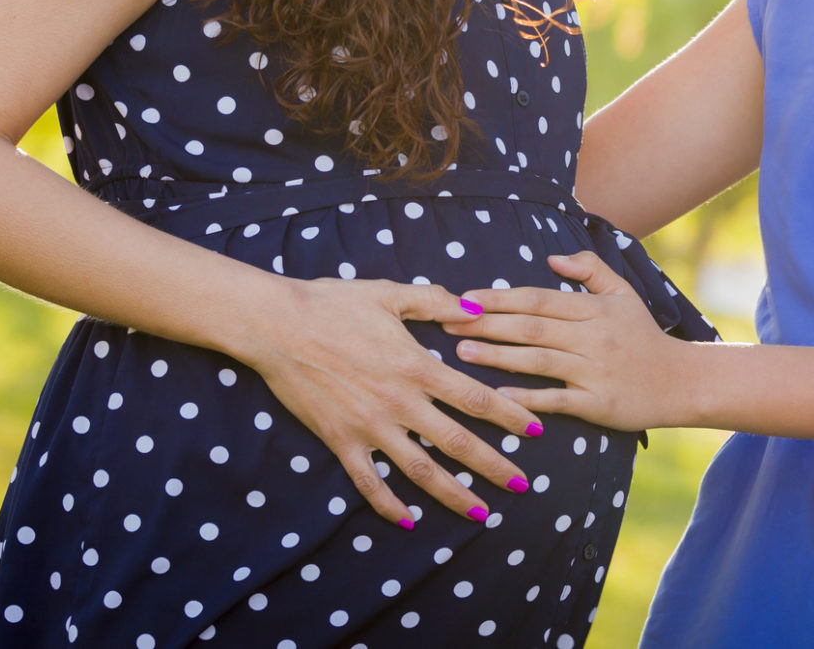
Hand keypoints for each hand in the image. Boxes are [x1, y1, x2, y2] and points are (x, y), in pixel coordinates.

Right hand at [240, 276, 544, 527]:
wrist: (277, 325)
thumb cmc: (334, 303)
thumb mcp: (390, 294)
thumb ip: (436, 302)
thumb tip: (475, 309)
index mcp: (417, 366)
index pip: (475, 398)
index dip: (509, 416)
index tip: (535, 432)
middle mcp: (399, 403)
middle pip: (457, 443)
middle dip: (493, 467)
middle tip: (521, 486)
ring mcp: (369, 426)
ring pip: (419, 470)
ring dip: (452, 494)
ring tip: (479, 513)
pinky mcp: (340, 441)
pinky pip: (368, 481)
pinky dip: (389, 504)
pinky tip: (409, 519)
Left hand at [444, 251, 692, 431]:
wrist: (681, 382)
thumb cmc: (644, 337)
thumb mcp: (624, 294)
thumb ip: (590, 269)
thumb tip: (551, 256)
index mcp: (594, 309)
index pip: (539, 299)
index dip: (500, 298)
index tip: (466, 298)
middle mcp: (593, 337)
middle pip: (531, 328)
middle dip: (486, 324)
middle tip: (448, 323)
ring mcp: (594, 370)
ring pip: (538, 361)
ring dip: (496, 357)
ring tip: (461, 353)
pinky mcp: (597, 403)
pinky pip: (556, 399)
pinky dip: (526, 398)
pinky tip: (497, 396)